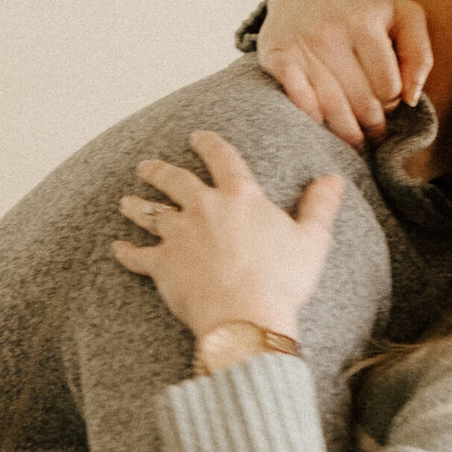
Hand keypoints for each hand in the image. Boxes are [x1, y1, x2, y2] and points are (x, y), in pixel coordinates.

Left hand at [113, 130, 343, 339]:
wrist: (246, 315)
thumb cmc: (282, 281)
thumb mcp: (312, 240)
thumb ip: (320, 207)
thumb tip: (334, 179)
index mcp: (240, 196)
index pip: (222, 159)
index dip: (209, 144)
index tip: (197, 136)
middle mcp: (204, 207)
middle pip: (175, 180)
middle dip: (159, 170)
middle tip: (146, 166)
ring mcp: (179, 234)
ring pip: (150, 213)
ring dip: (136, 205)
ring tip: (126, 201)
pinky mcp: (161, 265)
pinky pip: (137, 255)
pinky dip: (126, 252)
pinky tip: (117, 249)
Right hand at [258, 0, 433, 147]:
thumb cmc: (363, 6)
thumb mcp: (403, 14)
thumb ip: (420, 53)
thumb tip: (412, 98)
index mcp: (365, 20)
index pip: (389, 87)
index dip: (394, 100)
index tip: (388, 98)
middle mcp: (331, 32)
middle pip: (363, 103)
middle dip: (374, 123)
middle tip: (375, 127)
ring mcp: (302, 46)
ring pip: (333, 111)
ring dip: (349, 134)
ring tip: (358, 139)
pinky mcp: (277, 57)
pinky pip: (302, 104)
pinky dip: (316, 120)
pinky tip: (326, 123)